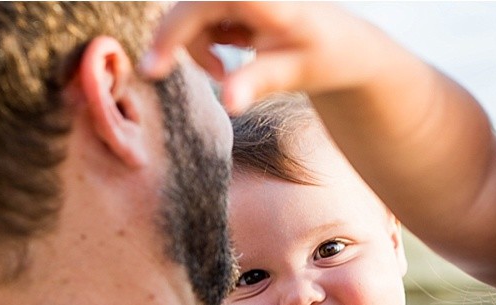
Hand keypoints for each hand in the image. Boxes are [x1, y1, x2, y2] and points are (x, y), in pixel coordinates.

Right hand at [143, 2, 386, 112]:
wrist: (345, 44)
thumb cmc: (324, 57)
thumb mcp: (293, 74)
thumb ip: (257, 84)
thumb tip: (228, 103)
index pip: (201, 5)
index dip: (171, 34)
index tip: (150, 71)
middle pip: (190, 7)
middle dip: (184, 44)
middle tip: (202, 76)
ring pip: (192, 12)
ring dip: (199, 44)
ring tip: (226, 68)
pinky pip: (202, 14)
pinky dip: (207, 38)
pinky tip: (232, 50)